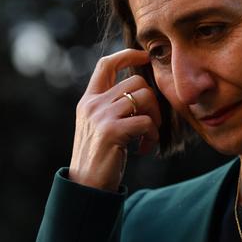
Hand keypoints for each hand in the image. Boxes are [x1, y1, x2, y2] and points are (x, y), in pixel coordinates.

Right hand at [68, 49, 160, 190]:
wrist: (86, 186)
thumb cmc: (100, 158)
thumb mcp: (100, 126)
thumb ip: (112, 107)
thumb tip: (141, 91)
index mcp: (89, 100)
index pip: (106, 64)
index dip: (127, 55)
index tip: (145, 56)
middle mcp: (93, 104)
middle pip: (136, 81)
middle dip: (152, 101)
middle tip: (152, 125)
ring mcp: (101, 117)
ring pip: (144, 97)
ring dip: (155, 119)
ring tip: (148, 138)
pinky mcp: (111, 131)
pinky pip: (146, 121)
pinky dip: (153, 135)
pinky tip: (145, 148)